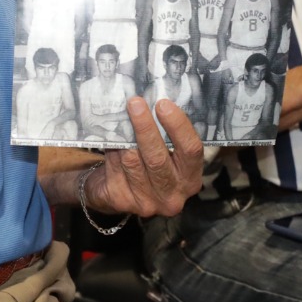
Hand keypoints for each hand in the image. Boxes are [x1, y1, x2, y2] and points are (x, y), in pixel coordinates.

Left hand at [83, 96, 204, 217]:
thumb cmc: (149, 164)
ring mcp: (146, 202)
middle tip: (135, 103)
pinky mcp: (121, 200)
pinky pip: (114, 166)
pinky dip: (111, 148)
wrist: (117, 192)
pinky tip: (110, 138)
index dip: (178, 126)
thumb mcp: (167, 154)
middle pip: (158, 158)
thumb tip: (153, 99)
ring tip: (121, 116)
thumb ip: (166, 135)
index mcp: (190, 180)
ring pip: (132, 161)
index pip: (191, 150)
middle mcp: (171, 196)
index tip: (163, 104)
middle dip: (145, 127)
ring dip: (124, 137)